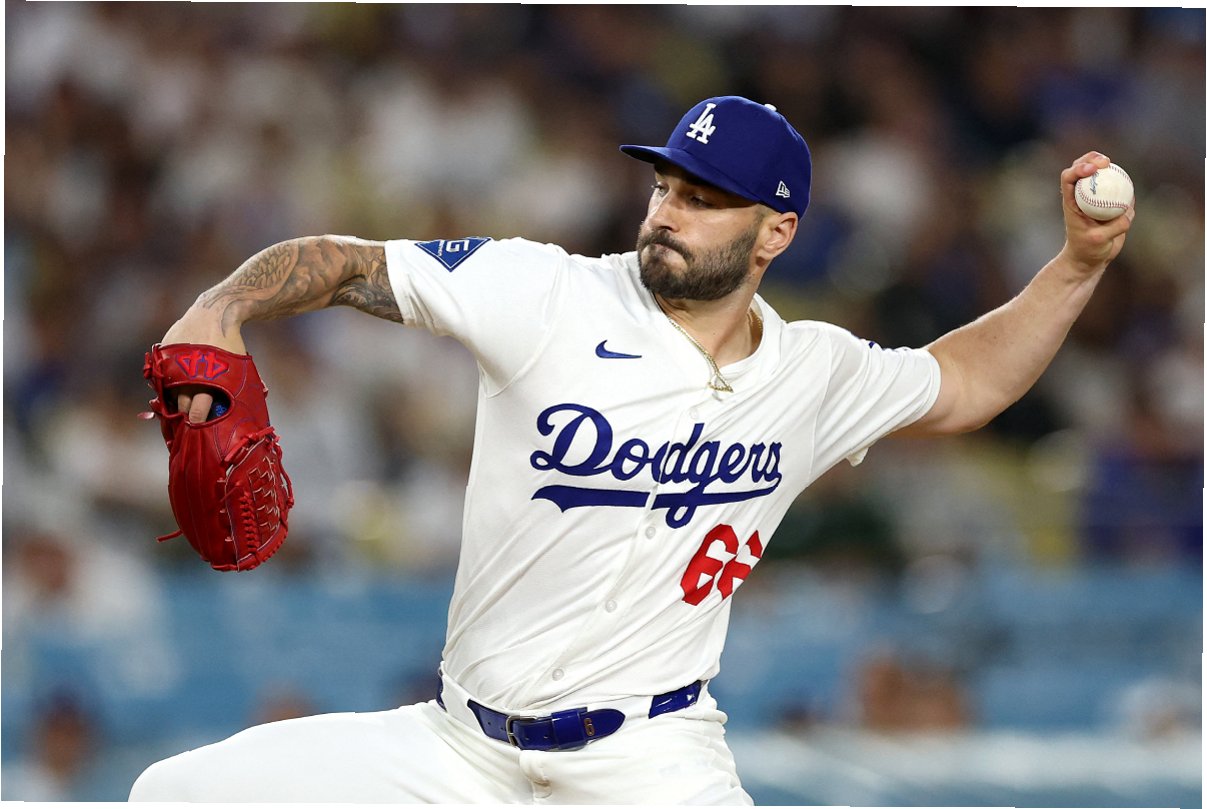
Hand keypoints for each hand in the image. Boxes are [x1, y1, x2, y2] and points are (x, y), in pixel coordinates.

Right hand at [160, 305, 246, 423]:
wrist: (215, 313)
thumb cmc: (231, 343)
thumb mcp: (240, 364)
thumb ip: (248, 382)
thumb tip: (262, 397)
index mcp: (207, 380)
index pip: (197, 411)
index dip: (198, 422)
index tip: (199, 429)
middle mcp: (186, 373)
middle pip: (180, 405)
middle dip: (185, 416)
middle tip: (190, 423)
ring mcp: (172, 363)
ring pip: (167, 392)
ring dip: (174, 401)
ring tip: (180, 408)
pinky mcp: (163, 353)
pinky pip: (160, 375)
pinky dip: (165, 384)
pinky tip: (171, 389)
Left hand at [1058, 152, 1134, 276]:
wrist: (1090, 258)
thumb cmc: (1088, 250)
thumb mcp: (1099, 241)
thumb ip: (1114, 227)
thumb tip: (1128, 212)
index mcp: (1072, 202)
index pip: (1068, 178)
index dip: (1078, 168)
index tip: (1092, 169)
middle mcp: (1082, 196)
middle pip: (1083, 168)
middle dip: (1092, 158)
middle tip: (1106, 162)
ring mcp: (1096, 198)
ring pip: (1100, 175)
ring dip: (1108, 166)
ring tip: (1113, 166)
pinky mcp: (1111, 203)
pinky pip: (1118, 188)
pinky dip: (1123, 183)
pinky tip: (1127, 184)